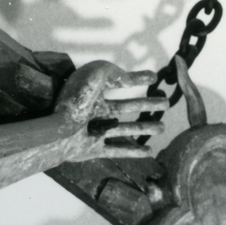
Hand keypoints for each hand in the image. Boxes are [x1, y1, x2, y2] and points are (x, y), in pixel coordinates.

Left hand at [54, 60, 168, 160]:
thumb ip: (113, 72)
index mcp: (93, 92)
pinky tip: (148, 151)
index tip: (154, 76)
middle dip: (147, 104)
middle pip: (127, 107)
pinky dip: (133, 151)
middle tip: (165, 102)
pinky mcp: (94, 149)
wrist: (60, 131)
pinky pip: (118, 150)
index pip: (120, 82)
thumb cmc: (75, 100)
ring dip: (145, 127)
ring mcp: (96, 130)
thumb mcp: (94, 74)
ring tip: (163, 127)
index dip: (137, 78)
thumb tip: (127, 79)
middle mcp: (95, 111)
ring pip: (126, 129)